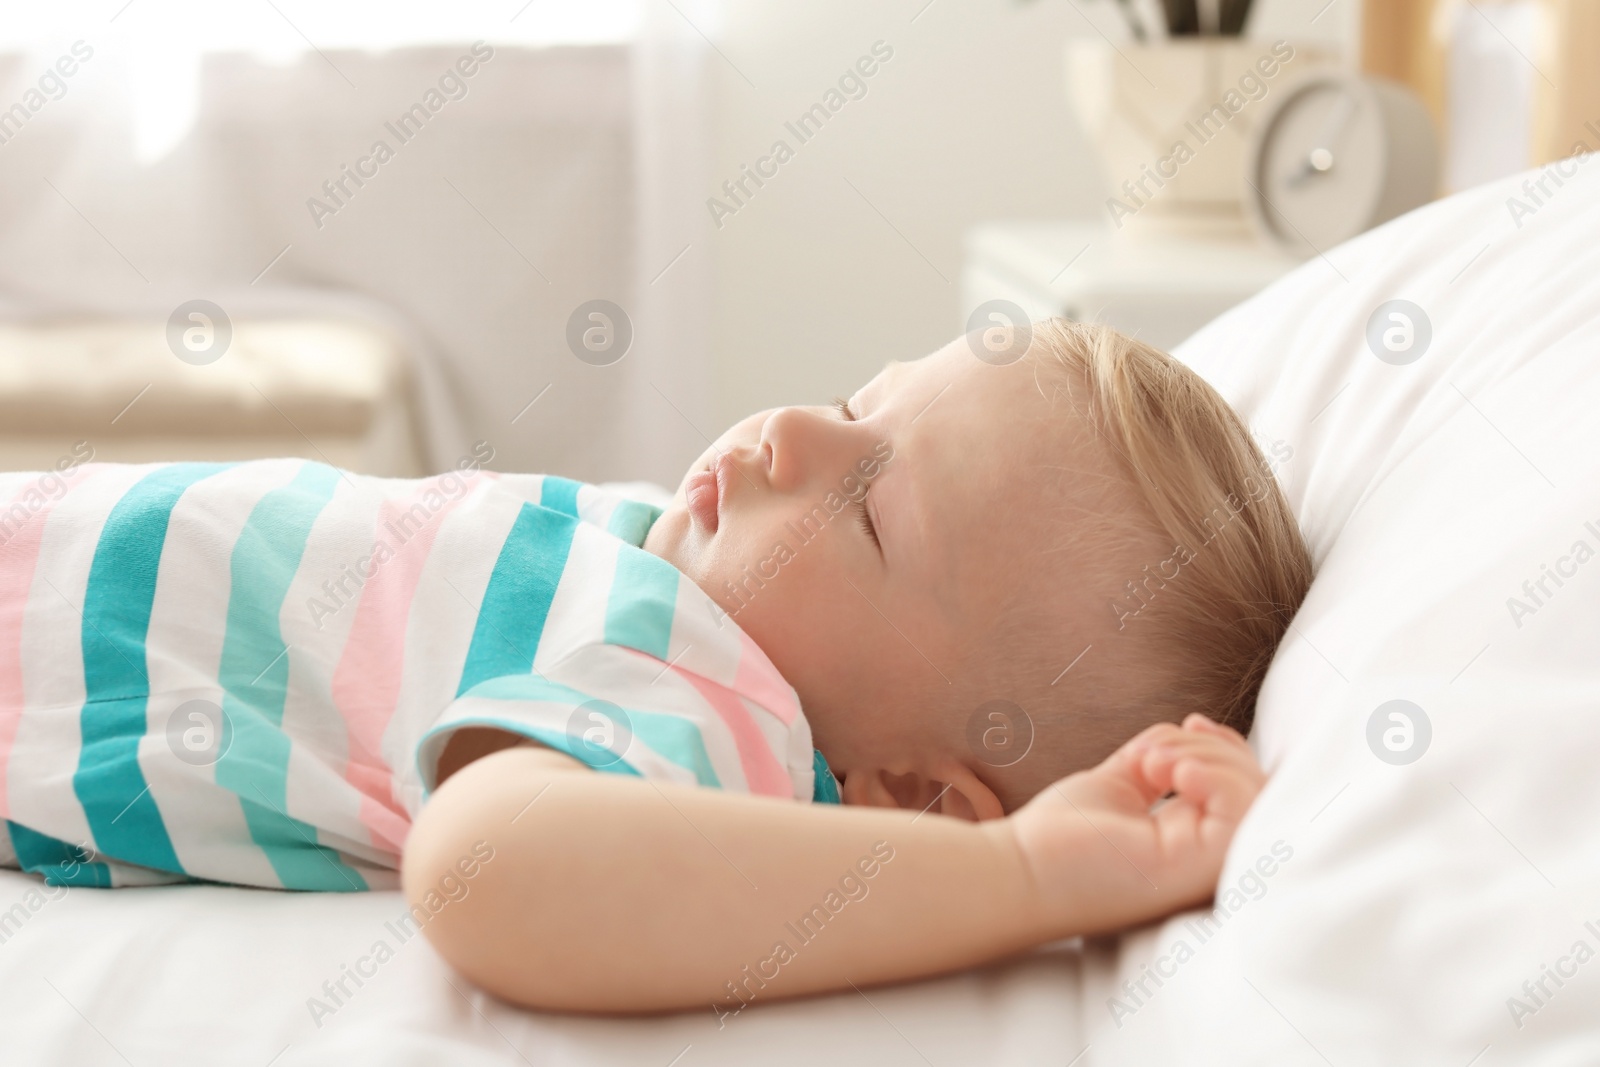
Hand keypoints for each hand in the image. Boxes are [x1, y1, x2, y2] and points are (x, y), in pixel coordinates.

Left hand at [1001, 713, 1265, 935]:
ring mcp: (1208, 868)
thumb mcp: (1122, 780)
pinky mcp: (1200, 868)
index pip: (1242, 789)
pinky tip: (1169, 773)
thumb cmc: (1062, 835)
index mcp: (1193, 842)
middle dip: (1210, 747)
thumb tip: (1193, 729)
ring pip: (1254, 797)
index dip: (1226, 747)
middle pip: (1255, 788)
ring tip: (1149, 764)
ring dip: (1204, 757)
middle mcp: (1209, 859)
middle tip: (1151, 753)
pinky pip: (1242, 813)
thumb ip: (1162, 758)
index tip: (1189, 721)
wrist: (1022, 869)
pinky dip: (1212, 776)